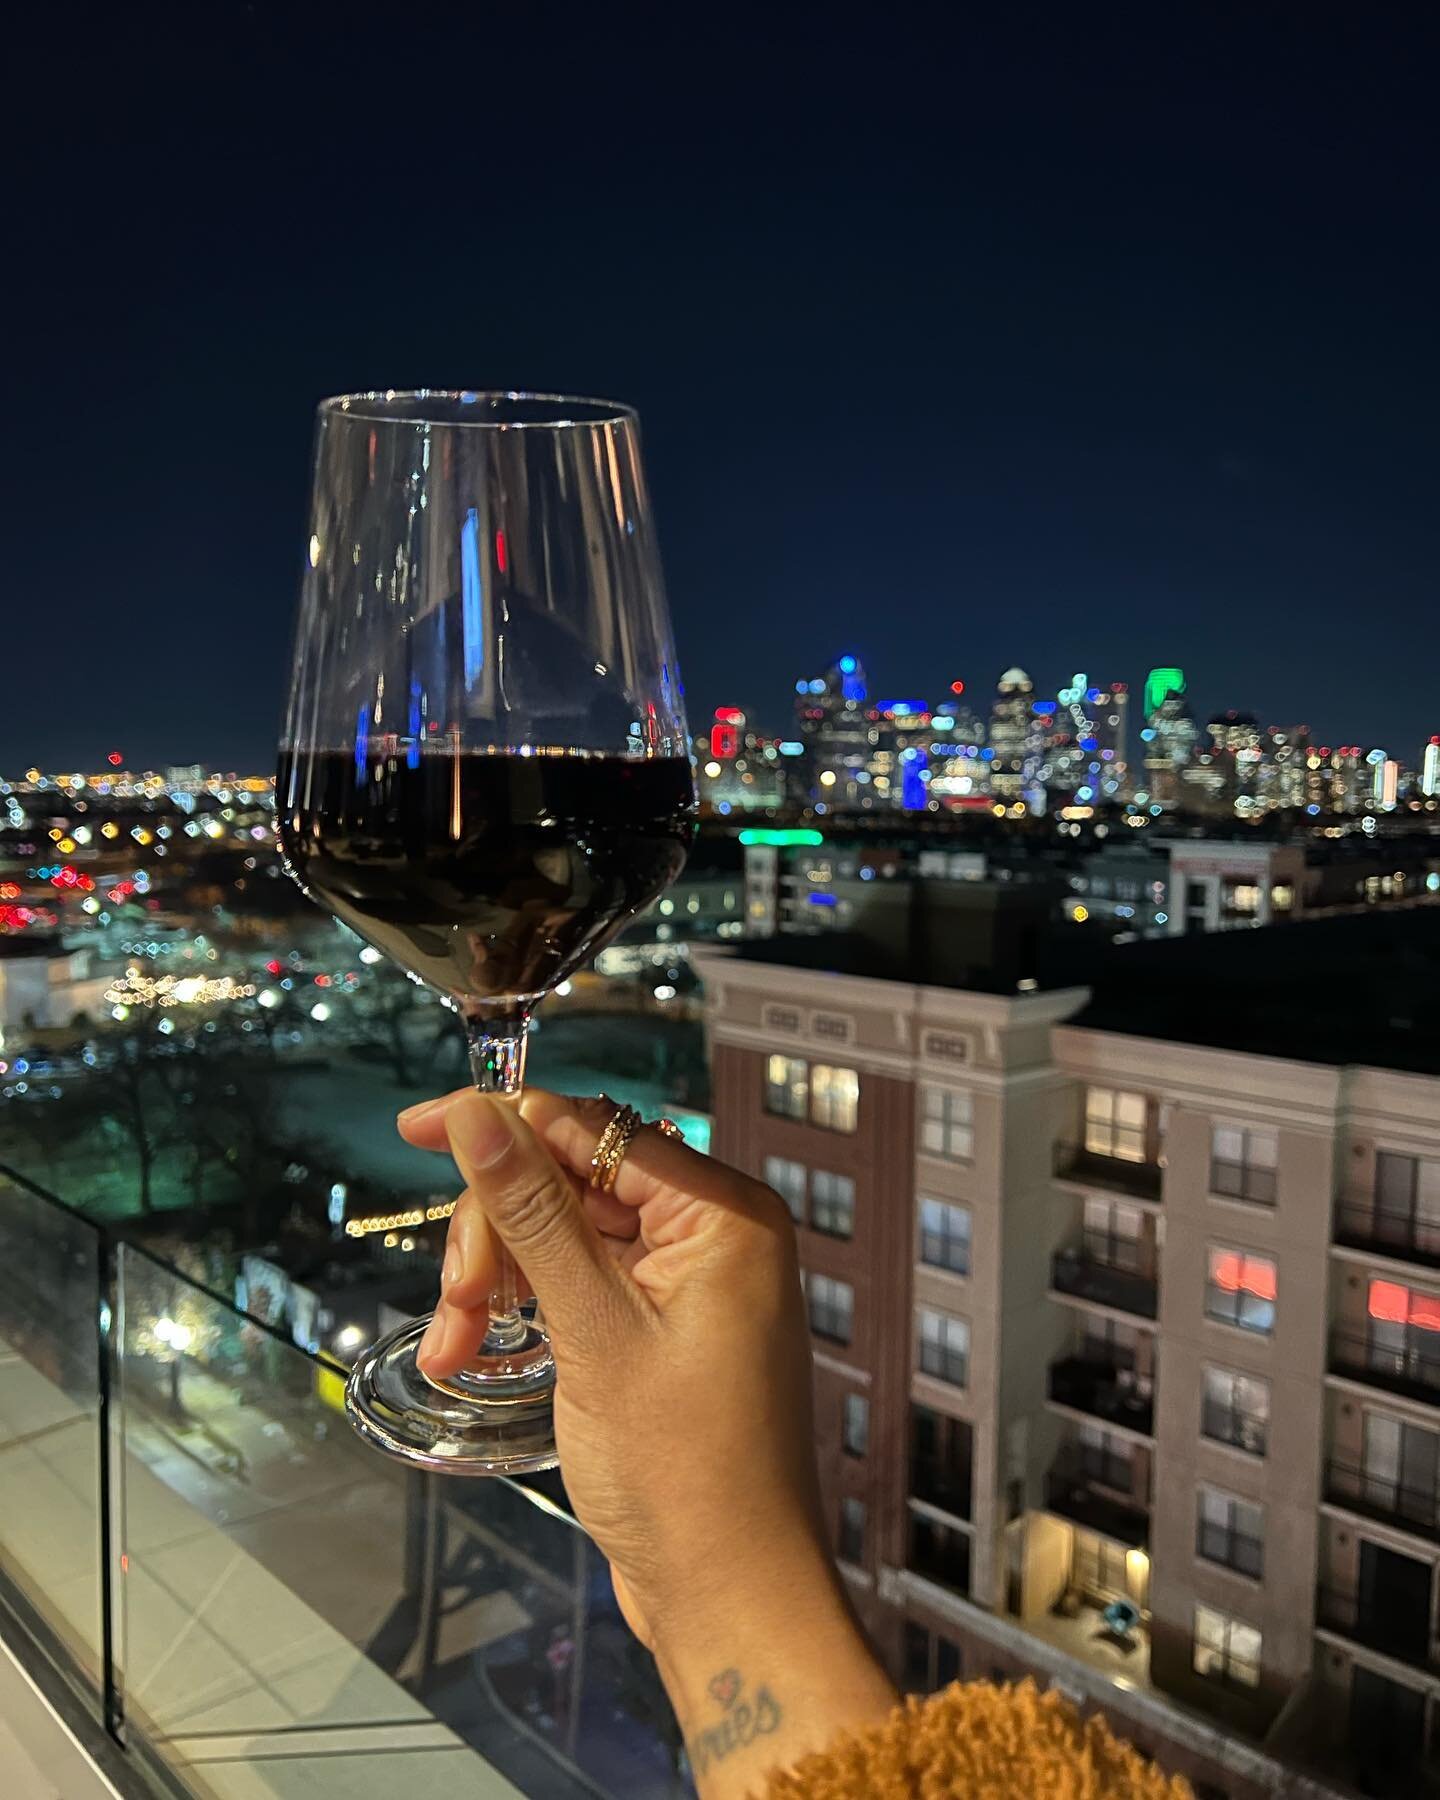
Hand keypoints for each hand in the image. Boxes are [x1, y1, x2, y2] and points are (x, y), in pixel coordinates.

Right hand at [397, 1088, 895, 1794]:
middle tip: (457, 1303)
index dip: (503, 1121)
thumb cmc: (688, 1473)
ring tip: (459, 1347)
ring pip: (559, 1233)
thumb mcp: (595, 1329)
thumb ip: (531, 1214)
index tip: (421, 1123)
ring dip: (497, 1279)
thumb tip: (478, 1118)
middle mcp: (710, 1233)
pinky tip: (474, 1350)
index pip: (593, 1128)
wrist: (726, 1591)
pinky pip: (573, 1281)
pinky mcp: (655, 1324)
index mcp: (722, 1214)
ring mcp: (683, 1281)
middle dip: (497, 1234)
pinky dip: (522, 1309)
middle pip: (568, 1180)